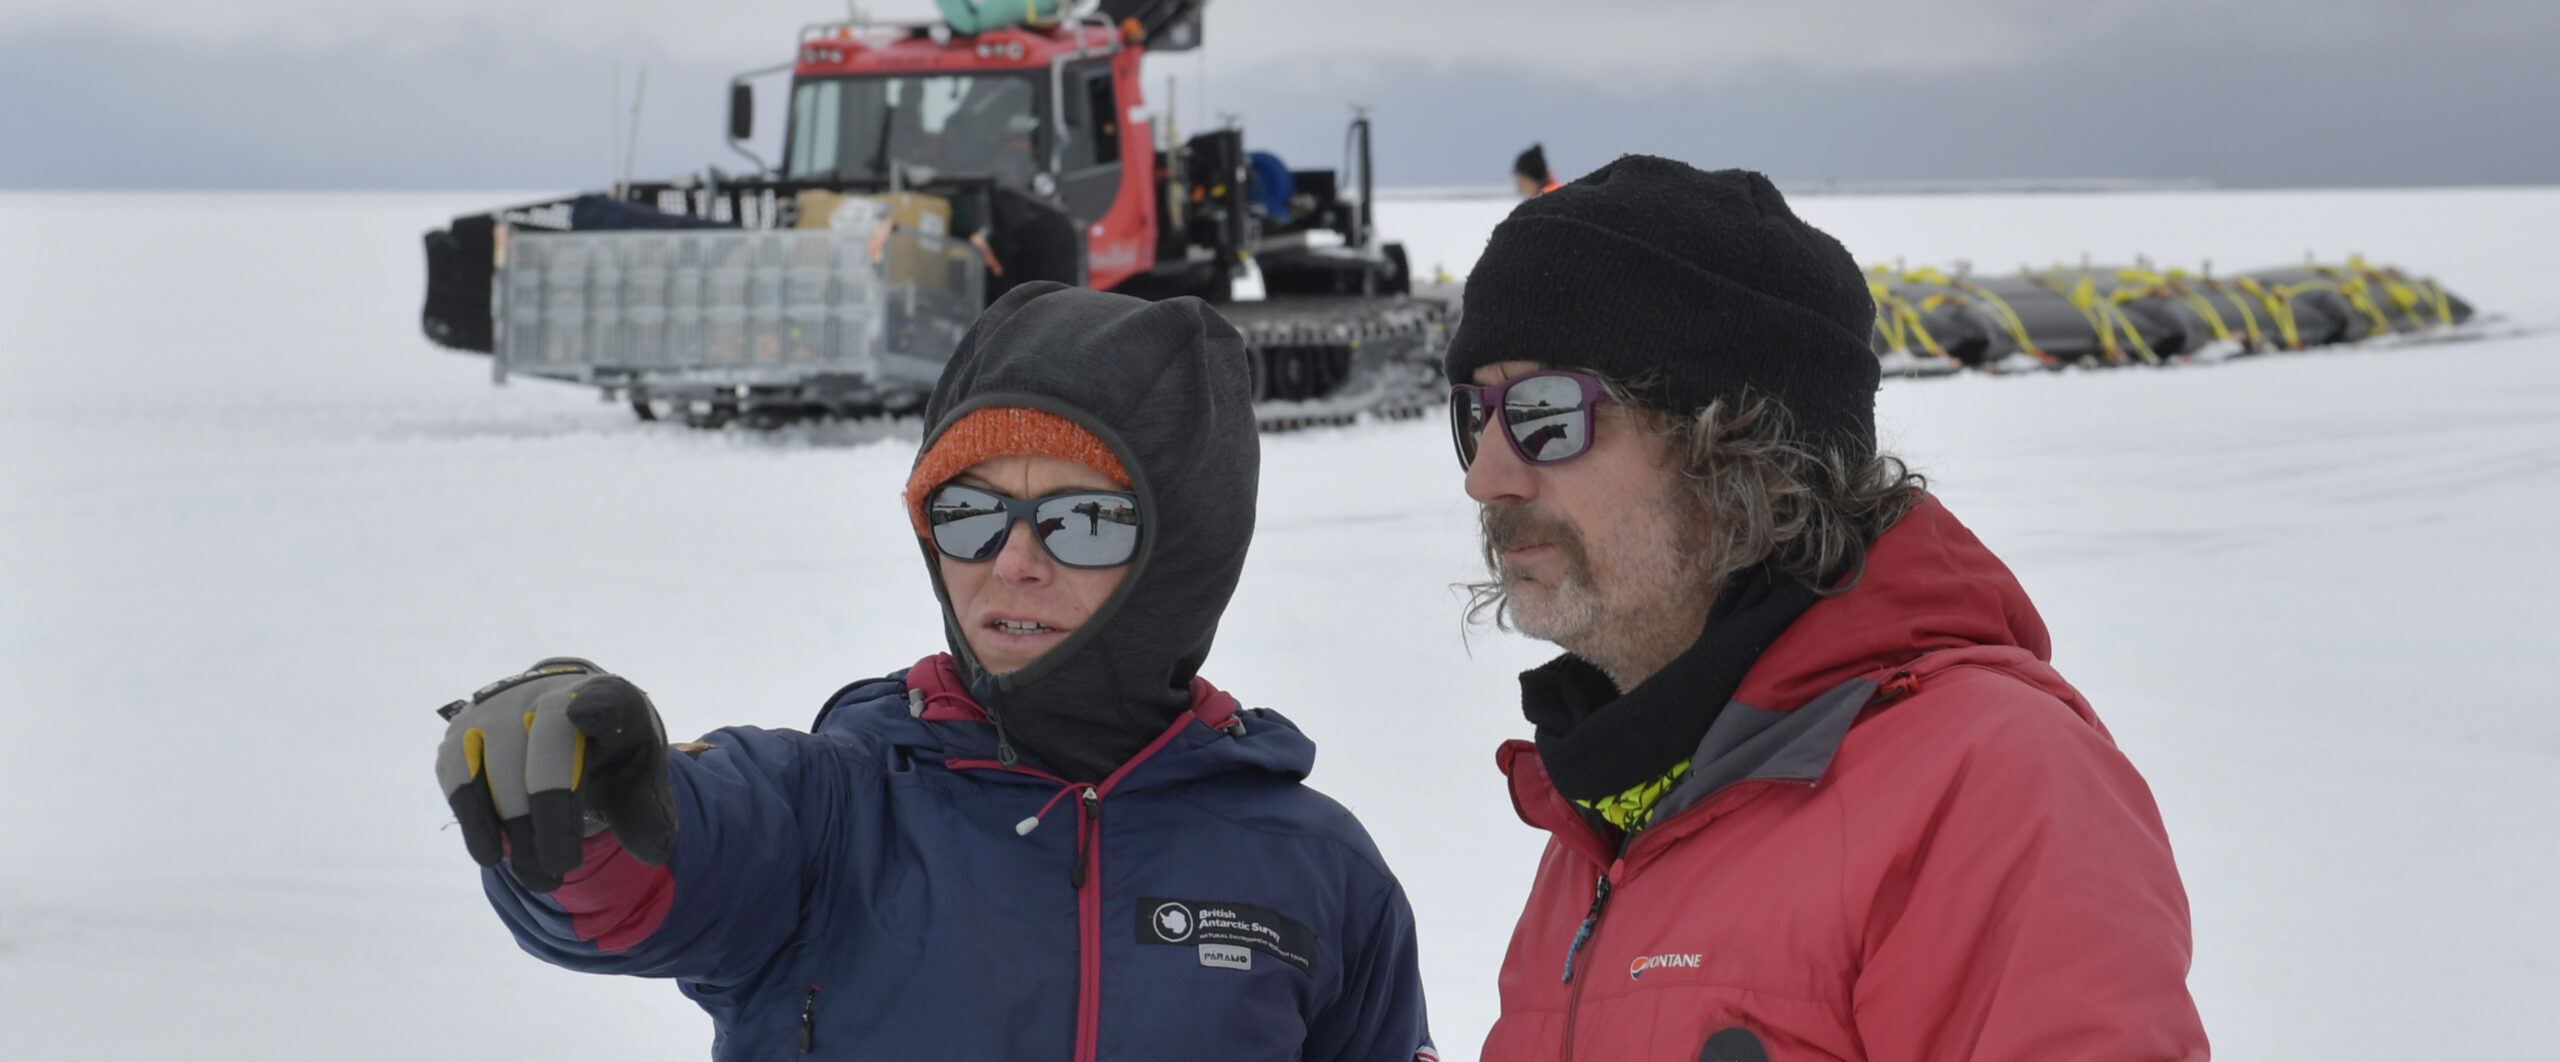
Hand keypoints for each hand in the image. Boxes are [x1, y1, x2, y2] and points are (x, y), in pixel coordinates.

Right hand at [433, 658, 676, 890]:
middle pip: (546, 745)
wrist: (565, 719)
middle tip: (562, 869)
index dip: (597, 706)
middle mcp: (550, 692)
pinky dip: (475, 817)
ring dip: (515, 828)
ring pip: (500, 764)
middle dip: (551, 815)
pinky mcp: (463, 730)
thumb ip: (649, 813)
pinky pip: (459, 773)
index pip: (607, 697)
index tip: (588, 714)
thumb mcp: (640, 778)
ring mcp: (502, 707)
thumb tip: (652, 855)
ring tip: (536, 876)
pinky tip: (491, 853)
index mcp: (611, 698)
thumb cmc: (609, 754)